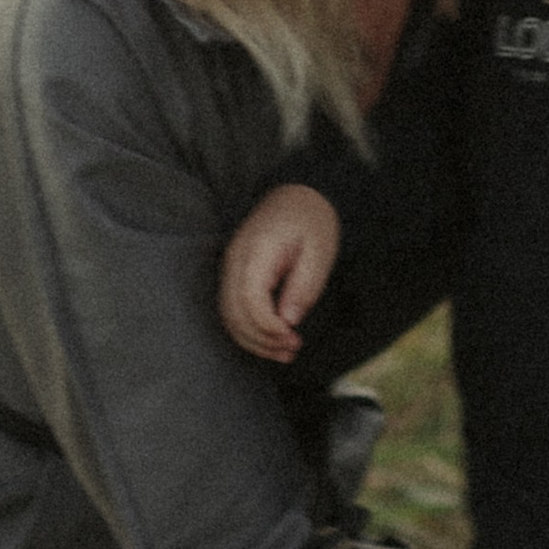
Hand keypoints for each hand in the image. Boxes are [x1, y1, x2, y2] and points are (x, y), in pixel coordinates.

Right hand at [219, 184, 342, 364]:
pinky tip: (271, 341)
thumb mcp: (319, 252)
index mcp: (256, 252)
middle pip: (233, 313)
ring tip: (285, 353)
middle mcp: (235, 260)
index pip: (250, 300)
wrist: (299, 195)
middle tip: (292, 350)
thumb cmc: (312, 222)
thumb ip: (303, 287)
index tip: (293, 338)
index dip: (268, 328)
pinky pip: (232, 309)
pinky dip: (248, 330)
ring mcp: (230, 267)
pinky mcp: (235, 274)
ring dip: (253, 341)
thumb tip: (288, 321)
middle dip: (262, 340)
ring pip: (229, 316)